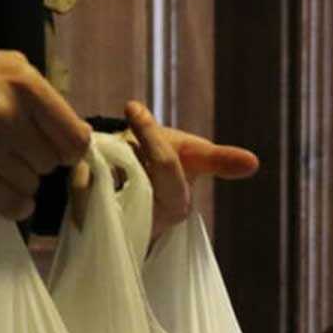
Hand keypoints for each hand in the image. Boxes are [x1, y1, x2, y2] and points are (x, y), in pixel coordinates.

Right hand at [0, 48, 91, 220]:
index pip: (74, 136)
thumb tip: (76, 134)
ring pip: (33, 184)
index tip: (58, 147)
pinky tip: (4, 190)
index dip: (70, 147)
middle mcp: (11, 114)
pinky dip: (15, 204)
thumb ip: (41, 96)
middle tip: (17, 148)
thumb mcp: (2, 65)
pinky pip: (13, 204)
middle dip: (39, 159)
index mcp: (24, 82)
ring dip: (22, 178)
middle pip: (52, 162)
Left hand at [71, 101, 259, 235]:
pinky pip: (77, 187)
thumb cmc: (162, 165)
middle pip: (130, 168)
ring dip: (99, 157)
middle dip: (124, 145)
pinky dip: (81, 169)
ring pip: (99, 177)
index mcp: (177, 204)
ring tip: (107, 154)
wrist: (126, 184)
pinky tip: (88, 167)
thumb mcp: (193, 157)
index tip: (133, 108)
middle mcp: (149, 220)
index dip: (151, 134)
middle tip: (121, 134)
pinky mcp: (89, 225)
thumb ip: (220, 161)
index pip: (166, 165)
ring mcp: (117, 225)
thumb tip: (255, 163)